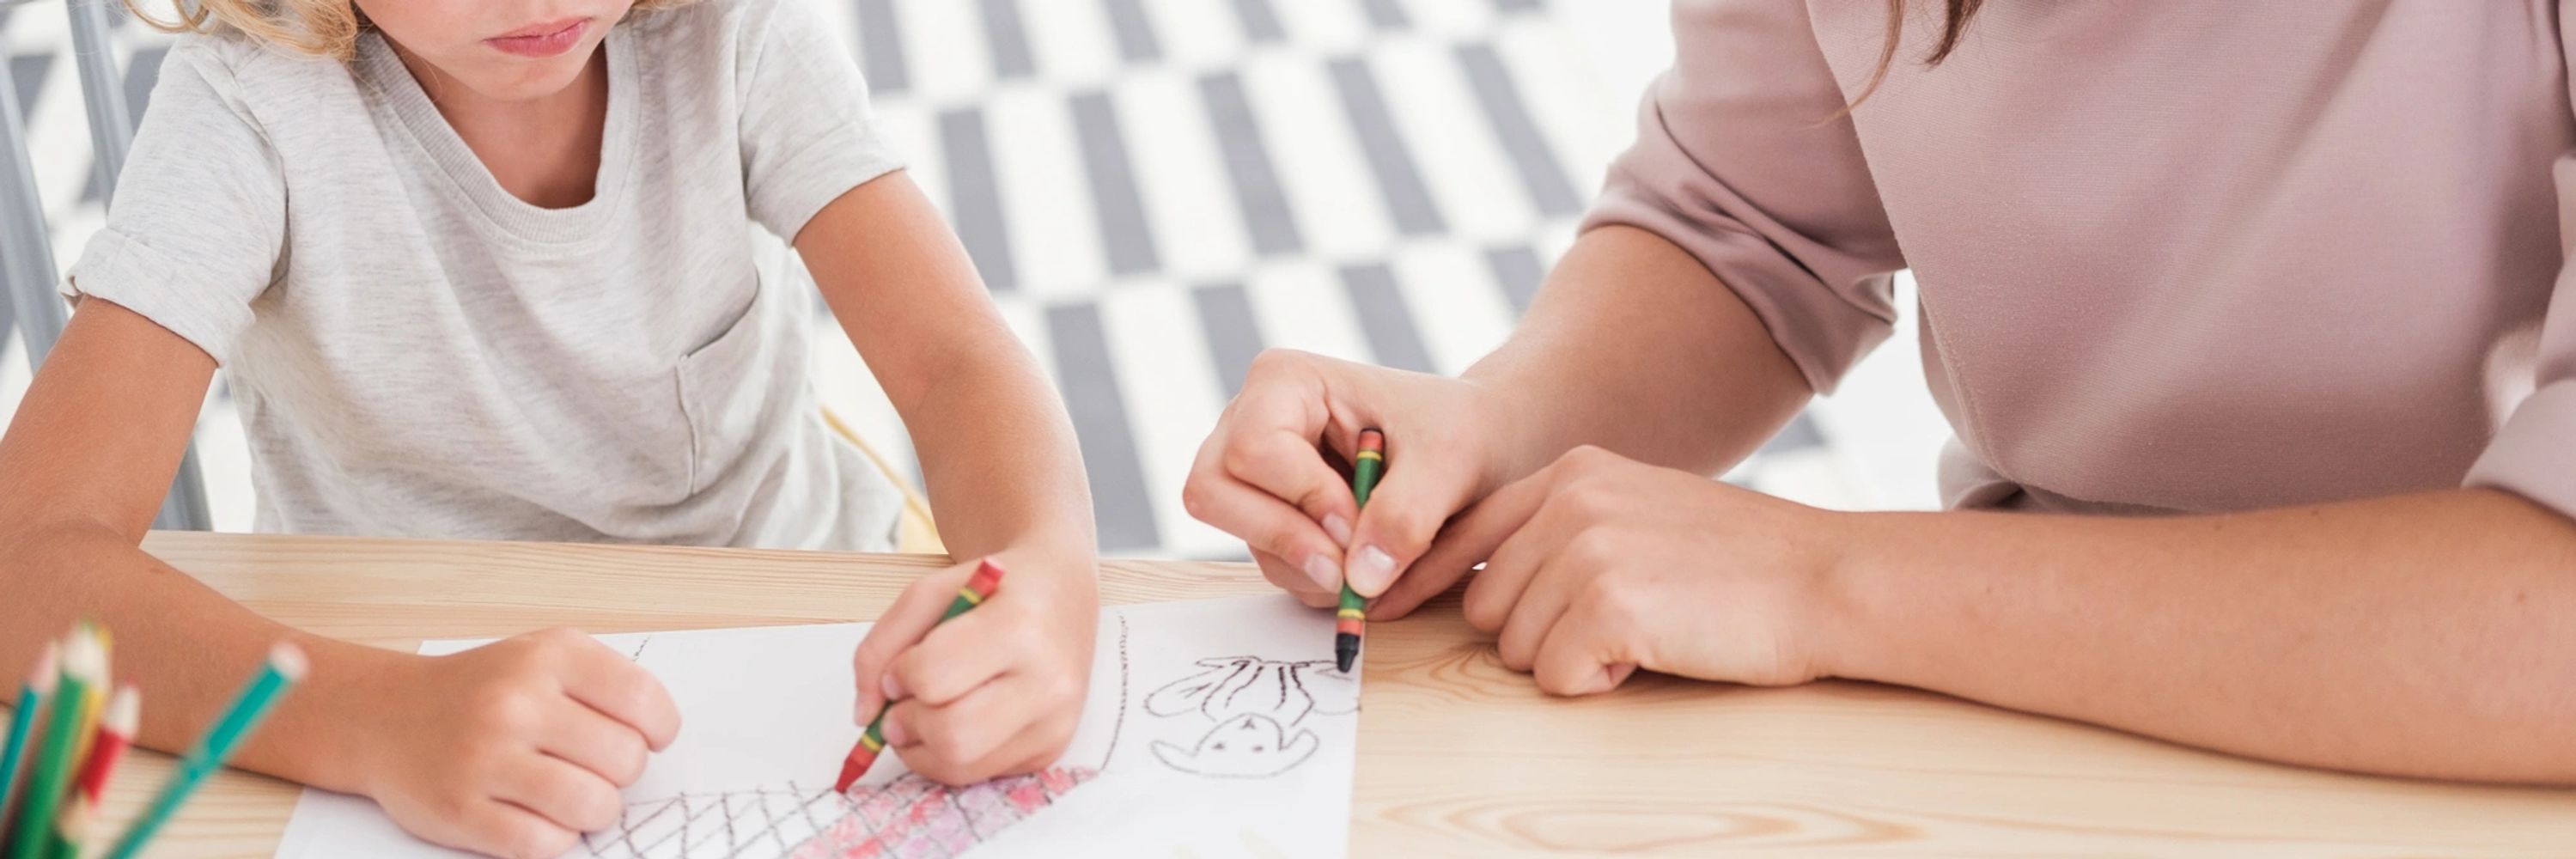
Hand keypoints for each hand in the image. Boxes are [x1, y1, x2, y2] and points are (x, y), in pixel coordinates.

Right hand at [350, 628, 680, 858]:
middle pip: (625, 760)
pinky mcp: (460, 810)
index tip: (643, 737)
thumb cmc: (481, 691)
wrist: (384, 715)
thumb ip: (606, 687)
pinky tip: (535, 815)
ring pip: (592, 806)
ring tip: (567, 795)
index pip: (644, 701)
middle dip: (617, 773)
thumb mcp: (544, 658)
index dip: (657, 731)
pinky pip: (545, 844)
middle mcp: (517, 701)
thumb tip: (660, 737)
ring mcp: (485, 757)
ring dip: (591, 810)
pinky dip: (554, 839)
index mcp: (550, 655)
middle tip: (588, 766)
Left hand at [849, 550, 1098, 783]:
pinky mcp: (1051, 749)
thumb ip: (881, 646)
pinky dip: (951, 755)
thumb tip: (864, 716)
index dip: (899, 677)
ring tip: (923, 714)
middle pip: (951, 735)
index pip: (933, 677)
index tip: (901, 667)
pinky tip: (958, 720)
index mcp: (1020, 626)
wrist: (1062, 592)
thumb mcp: (929, 593)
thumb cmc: (993, 589)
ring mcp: (1055, 722)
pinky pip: (980, 773)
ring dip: (922, 748)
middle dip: (907, 724)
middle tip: (900, 706)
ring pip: (962, 765)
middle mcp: (1049, 681)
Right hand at [1183, 350, 1525, 608]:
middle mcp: (1250, 421)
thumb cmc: (1460, 431)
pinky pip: (1269, 562)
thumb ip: (1406, 514)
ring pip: (1242, 537)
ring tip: (1375, 564)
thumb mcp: (1448, 463)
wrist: (1477, 446)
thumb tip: (1359, 579)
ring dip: (1308, 567)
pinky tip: (1363, 564)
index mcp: (1285, 382)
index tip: (1357, 525)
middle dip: (1285, 539)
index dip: (1301, 497)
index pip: (1253, 449)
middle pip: (1214, 492)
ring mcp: (1252, 473)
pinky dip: (1314, 579)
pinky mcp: (1268, 514)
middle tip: (1348, 570)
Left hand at [1416, 446, 1849, 695]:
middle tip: (1613, 627)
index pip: (1463, 529)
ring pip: (1513, 646)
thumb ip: (1568, 527)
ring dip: (1569, 660)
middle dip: (1531, 634)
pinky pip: (1553, 677)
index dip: (1422, 576)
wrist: (1827, 580)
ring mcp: (1587, 549)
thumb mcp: (1643, 510)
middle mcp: (1571, 500)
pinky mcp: (1609, 605)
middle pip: (1482, 601)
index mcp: (1575, 472)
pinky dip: (1596, 683)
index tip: (1385, 606)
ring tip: (1644, 634)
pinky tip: (1652, 653)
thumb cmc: (1744, 563)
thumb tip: (1488, 580)